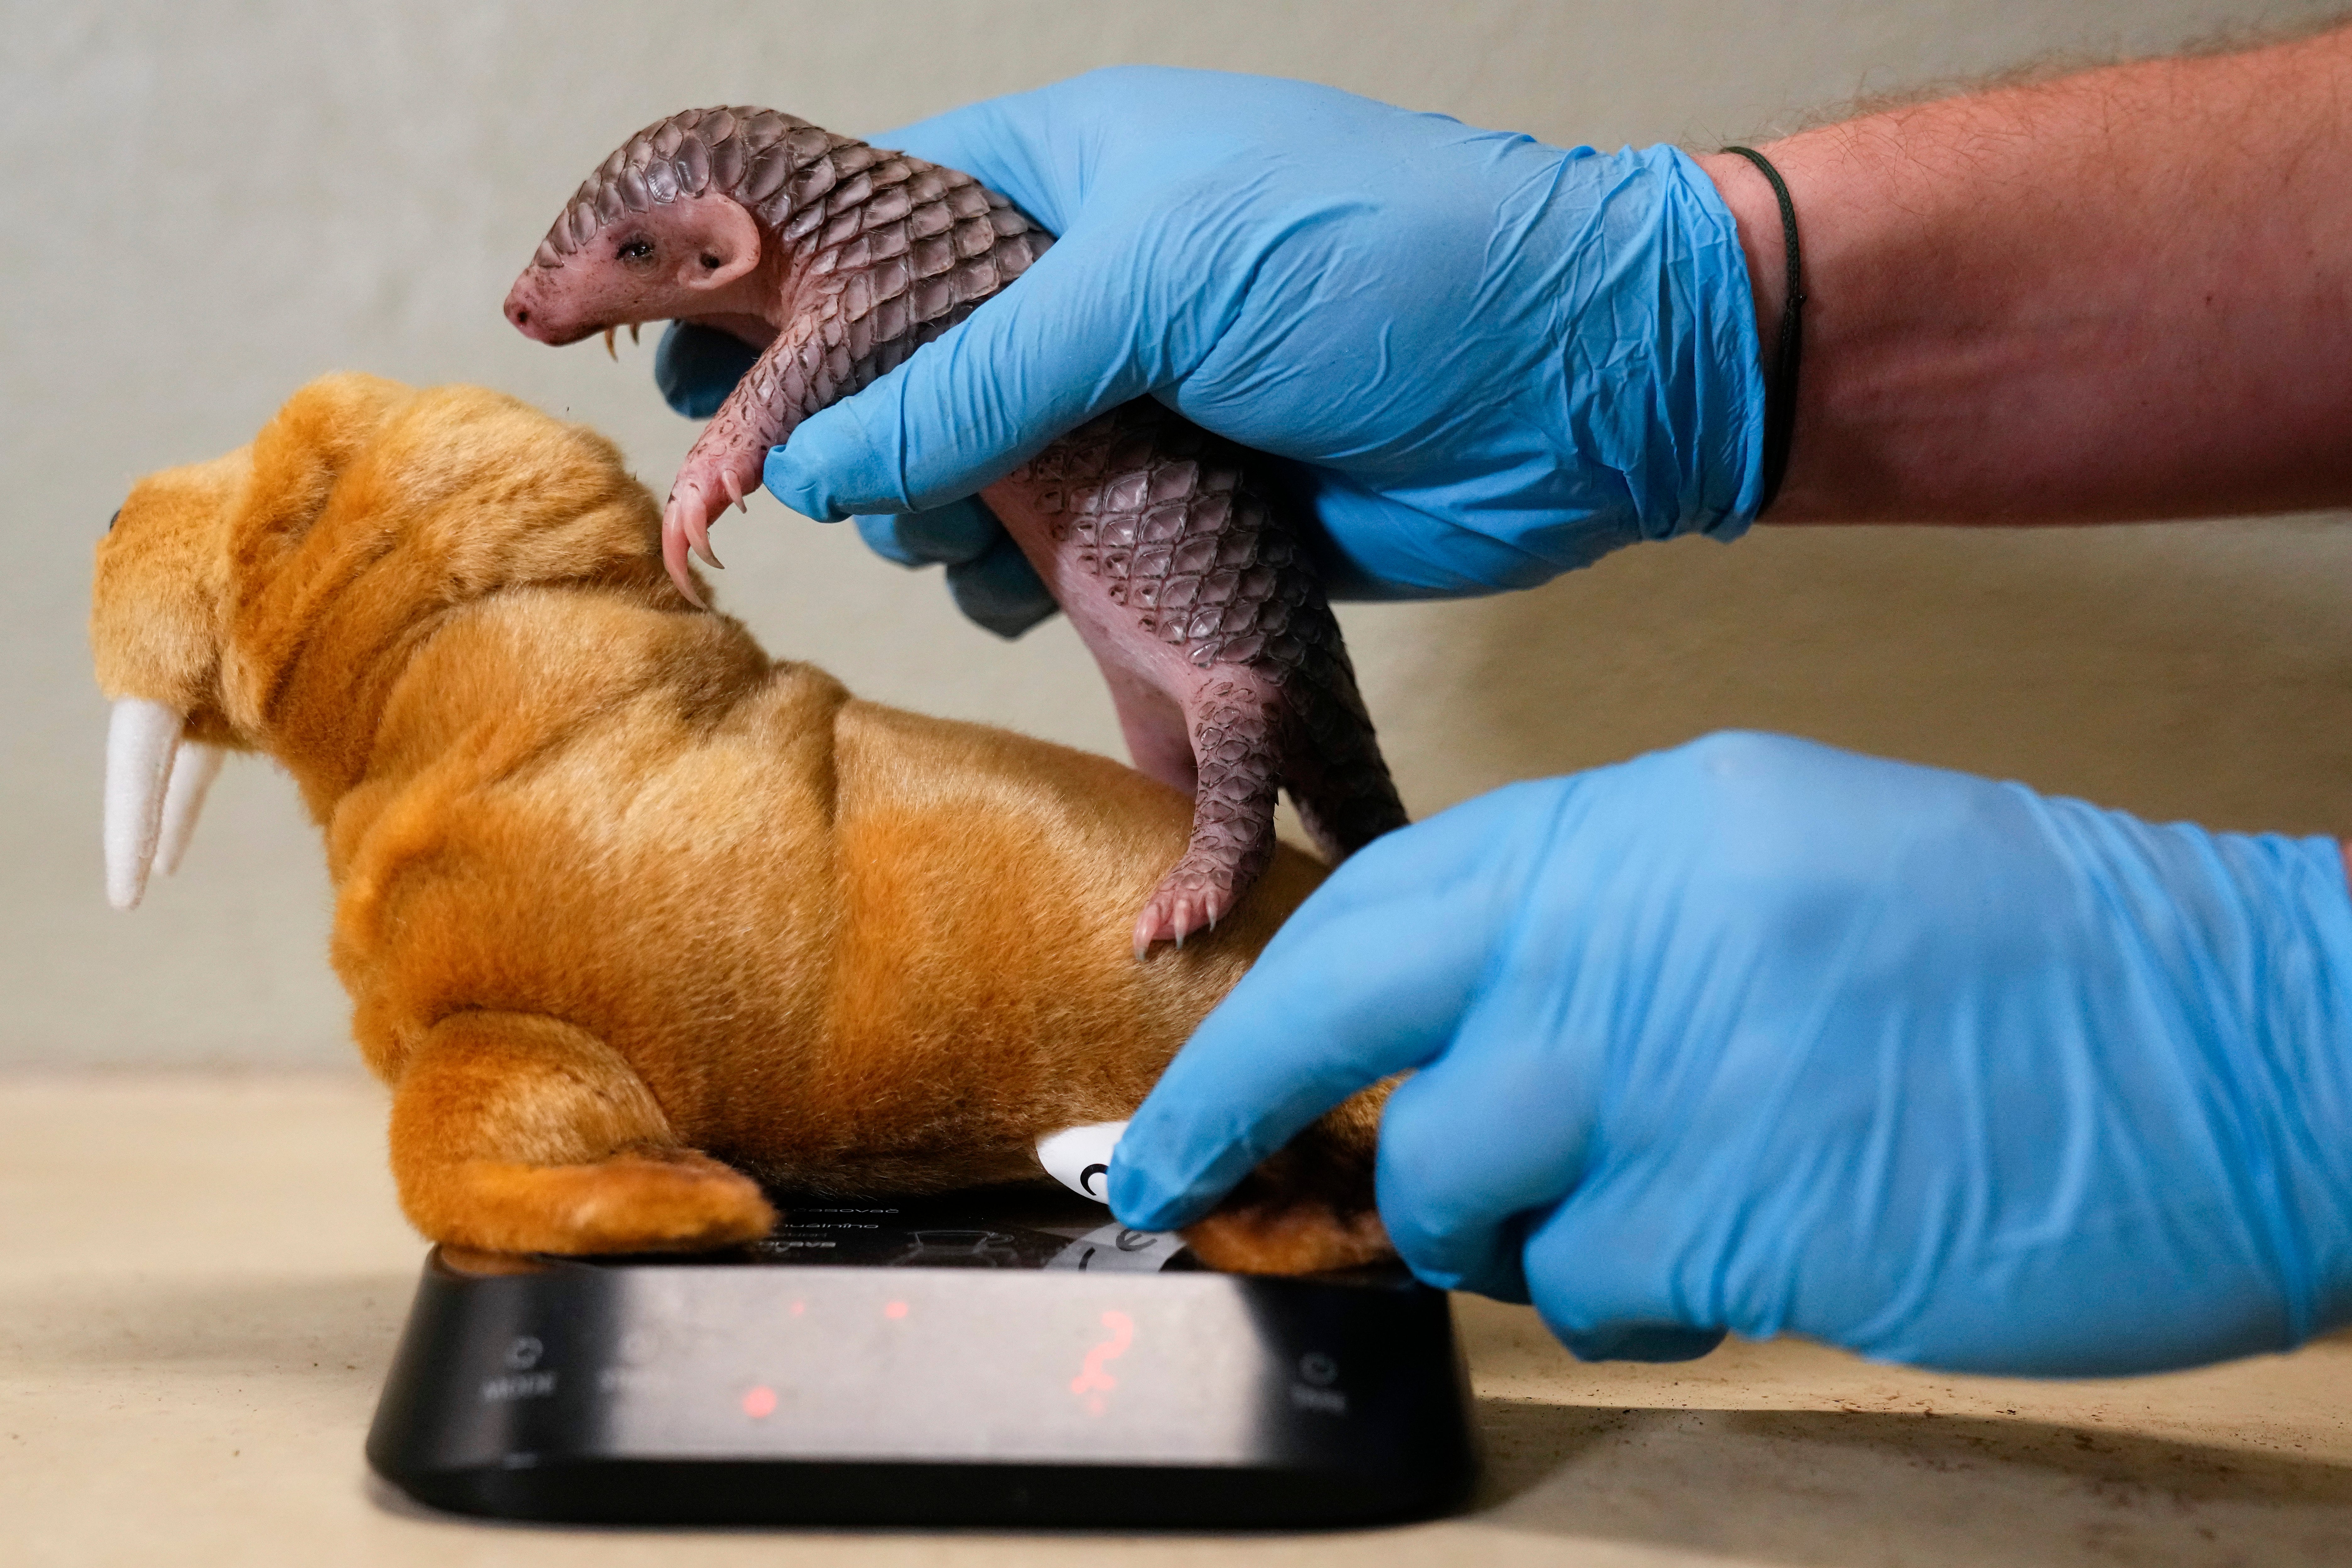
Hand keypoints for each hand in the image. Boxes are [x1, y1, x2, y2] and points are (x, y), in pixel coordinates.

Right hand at [657, 66, 1765, 623]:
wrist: (1575, 388)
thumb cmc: (1385, 268)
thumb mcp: (1159, 281)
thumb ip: (974, 373)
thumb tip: (808, 458)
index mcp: (1066, 189)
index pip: (863, 224)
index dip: (751, 285)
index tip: (655, 350)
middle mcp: (1083, 301)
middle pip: (888, 374)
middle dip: (841, 434)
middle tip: (814, 481)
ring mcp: (1128, 414)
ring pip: (957, 484)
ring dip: (942, 524)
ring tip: (979, 533)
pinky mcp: (1177, 520)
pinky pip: (1052, 564)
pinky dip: (1028, 588)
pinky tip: (1050, 591)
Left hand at [1108, 732, 2351, 1375]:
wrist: (2246, 1036)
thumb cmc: (2028, 960)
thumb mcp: (1785, 866)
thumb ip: (1606, 932)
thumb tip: (1461, 1025)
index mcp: (1644, 827)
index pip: (1379, 904)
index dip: (1264, 1000)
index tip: (1194, 1078)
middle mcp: (1626, 929)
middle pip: (1349, 1016)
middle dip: (1236, 1104)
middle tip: (1174, 1178)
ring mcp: (1669, 1074)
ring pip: (1458, 1182)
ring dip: (1496, 1227)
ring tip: (1617, 1212)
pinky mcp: (1732, 1216)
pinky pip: (1590, 1285)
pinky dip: (1626, 1293)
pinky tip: (1728, 1256)